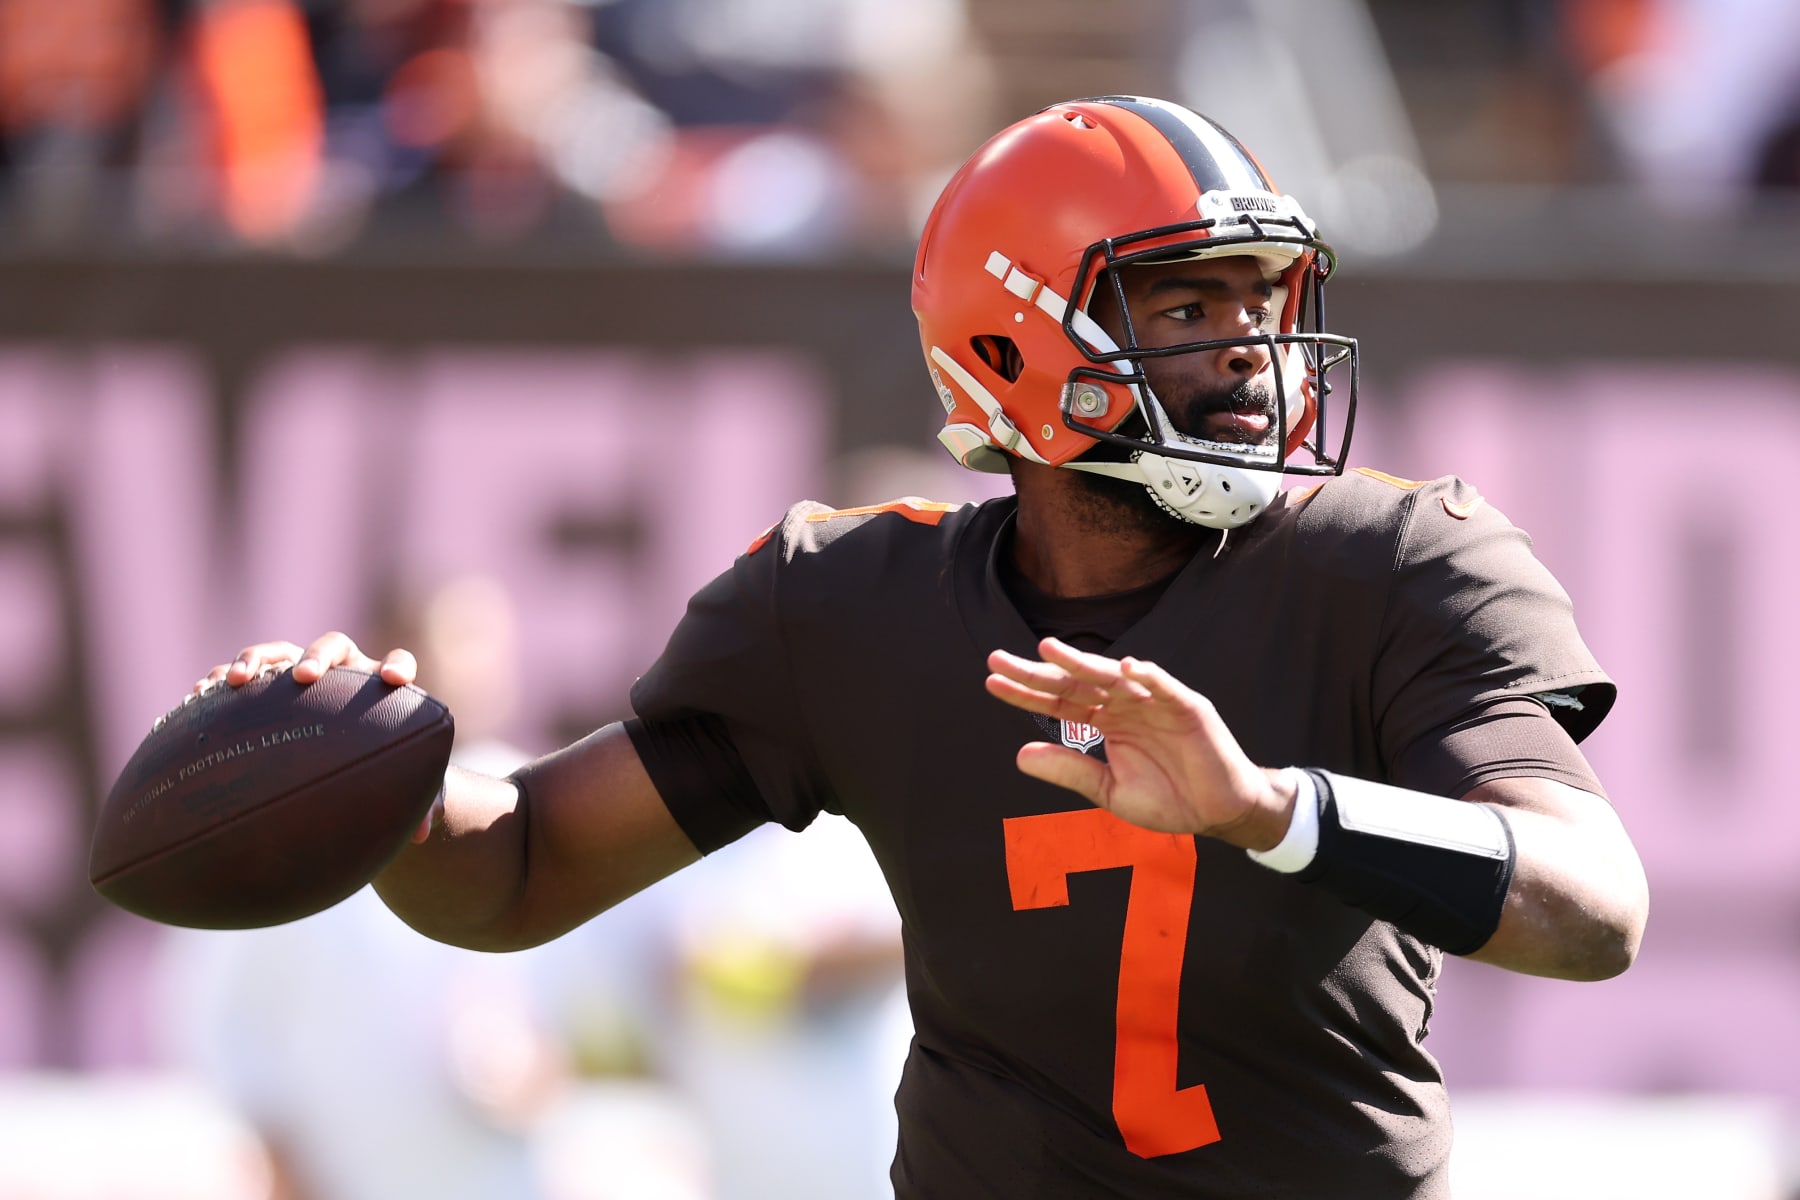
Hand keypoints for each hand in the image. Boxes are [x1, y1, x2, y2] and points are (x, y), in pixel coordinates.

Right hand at [194, 631, 436, 841]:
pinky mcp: (263, 691)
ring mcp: (297, 678)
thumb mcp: (400, 790)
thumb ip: (418, 803)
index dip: (398, 665)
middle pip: (332, 647)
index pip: (398, 663)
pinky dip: (218, 682)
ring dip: (255, 659)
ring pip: (278, 652)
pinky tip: (197, 696)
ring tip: (234, 681)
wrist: (341, 770)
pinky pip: (238, 677)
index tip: (394, 679)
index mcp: (379, 690)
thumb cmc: (379, 776)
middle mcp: (340, 674)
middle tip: (304, 676)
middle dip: (317, 656)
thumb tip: (422, 833)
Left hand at [985, 637, 1294, 846]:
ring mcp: (1154, 701)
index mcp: (1106, 721)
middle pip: (1075, 682)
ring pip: (1111, 677)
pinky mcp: (1187, 706)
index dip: (1026, 693)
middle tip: (998, 658)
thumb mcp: (1110, 791)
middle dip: (1038, 670)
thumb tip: (1019, 754)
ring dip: (1081, 663)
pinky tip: (1122, 668)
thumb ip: (1071, 770)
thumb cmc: (1169, 798)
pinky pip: (1163, 686)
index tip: (991, 682)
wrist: (1218, 812)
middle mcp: (1125, 704)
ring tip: (1048, 650)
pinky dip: (1146, 675)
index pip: (1058, 702)